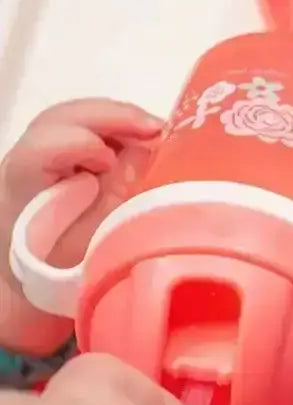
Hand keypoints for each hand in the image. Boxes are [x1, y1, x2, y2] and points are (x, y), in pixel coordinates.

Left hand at [0, 99, 161, 352]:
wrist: (22, 288)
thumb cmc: (56, 274)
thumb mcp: (92, 245)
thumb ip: (118, 200)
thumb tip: (149, 156)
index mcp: (21, 184)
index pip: (47, 145)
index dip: (84, 144)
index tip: (113, 163)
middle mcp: (23, 158)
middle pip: (65, 116)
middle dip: (115, 116)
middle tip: (159, 129)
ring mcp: (37, 152)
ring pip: (77, 116)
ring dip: (120, 120)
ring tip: (157, 134)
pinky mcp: (55, 156)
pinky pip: (86, 129)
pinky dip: (118, 130)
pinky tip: (144, 142)